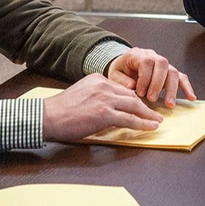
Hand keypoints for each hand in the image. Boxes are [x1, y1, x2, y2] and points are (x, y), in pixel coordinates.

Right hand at [42, 74, 164, 141]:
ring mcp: (105, 99)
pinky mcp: (105, 113)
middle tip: (155, 114)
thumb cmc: (61, 110)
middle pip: (131, 96)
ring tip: (156, 121)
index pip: (122, 89)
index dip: (134, 100)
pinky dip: (142, 124)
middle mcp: (103, 85)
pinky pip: (129, 119)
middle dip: (145, 107)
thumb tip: (109, 108)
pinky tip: (150, 127)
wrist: (48, 116)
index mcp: (98, 79)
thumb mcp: (81, 93)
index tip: (141, 106)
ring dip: (148, 115)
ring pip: (134, 106)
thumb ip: (96, 96)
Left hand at [107, 47, 195, 106]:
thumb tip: (132, 86)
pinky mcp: (169, 72)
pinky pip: (181, 77)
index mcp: (137, 54)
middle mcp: (152, 56)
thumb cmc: (120, 71)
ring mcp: (162, 64)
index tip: (140, 93)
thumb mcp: (113, 75)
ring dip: (172, 88)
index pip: (146, 62)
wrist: (124, 66)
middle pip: (162, 64)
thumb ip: (121, 81)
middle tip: (152, 99)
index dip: (145, 78)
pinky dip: (186, 87)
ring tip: (169, 104)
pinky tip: (191, 97)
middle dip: (158, 83)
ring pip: (173, 71)